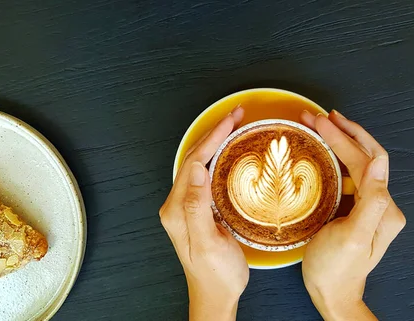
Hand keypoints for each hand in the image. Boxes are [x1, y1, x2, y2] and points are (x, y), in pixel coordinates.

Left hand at [159, 106, 248, 320]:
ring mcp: (187, 207)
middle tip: (236, 115)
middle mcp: (178, 205)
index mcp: (178, 209)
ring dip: (216, 143)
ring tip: (233, 126)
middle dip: (214, 133)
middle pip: (194, 159)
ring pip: (200, 165)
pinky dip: (218, 159)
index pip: (194, 162)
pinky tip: (229, 153)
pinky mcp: (198, 211)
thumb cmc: (215, 275)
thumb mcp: (208, 243)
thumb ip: (198, 207)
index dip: (213, 138)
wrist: (215, 296)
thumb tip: (197, 169)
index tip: (231, 121)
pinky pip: (206, 176)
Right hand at [300, 110, 405, 320]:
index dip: (342, 138)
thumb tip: (378, 161)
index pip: (364, 161)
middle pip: (366, 156)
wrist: (332, 294)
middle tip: (319, 116)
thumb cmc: (334, 269)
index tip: (319, 121)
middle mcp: (381, 204)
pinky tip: (323, 153)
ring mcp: (370, 207)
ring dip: (341, 141)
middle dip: (343, 132)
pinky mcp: (357, 210)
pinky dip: (337, 158)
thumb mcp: (351, 237)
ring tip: (321, 126)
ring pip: (358, 163)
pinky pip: (350, 176)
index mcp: (383, 208)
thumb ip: (370, 200)